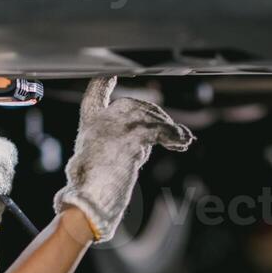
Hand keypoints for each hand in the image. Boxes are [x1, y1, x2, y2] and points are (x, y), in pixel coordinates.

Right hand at [53, 77, 194, 242]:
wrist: (90, 198)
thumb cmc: (93, 185)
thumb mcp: (100, 157)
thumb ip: (117, 141)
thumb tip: (149, 138)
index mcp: (89, 121)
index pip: (96, 91)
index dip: (104, 80)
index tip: (112, 74)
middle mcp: (100, 119)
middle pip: (133, 104)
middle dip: (155, 115)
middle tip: (171, 131)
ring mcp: (116, 126)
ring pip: (149, 117)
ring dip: (168, 128)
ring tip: (183, 140)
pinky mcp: (132, 137)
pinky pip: (159, 130)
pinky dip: (174, 136)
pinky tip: (183, 142)